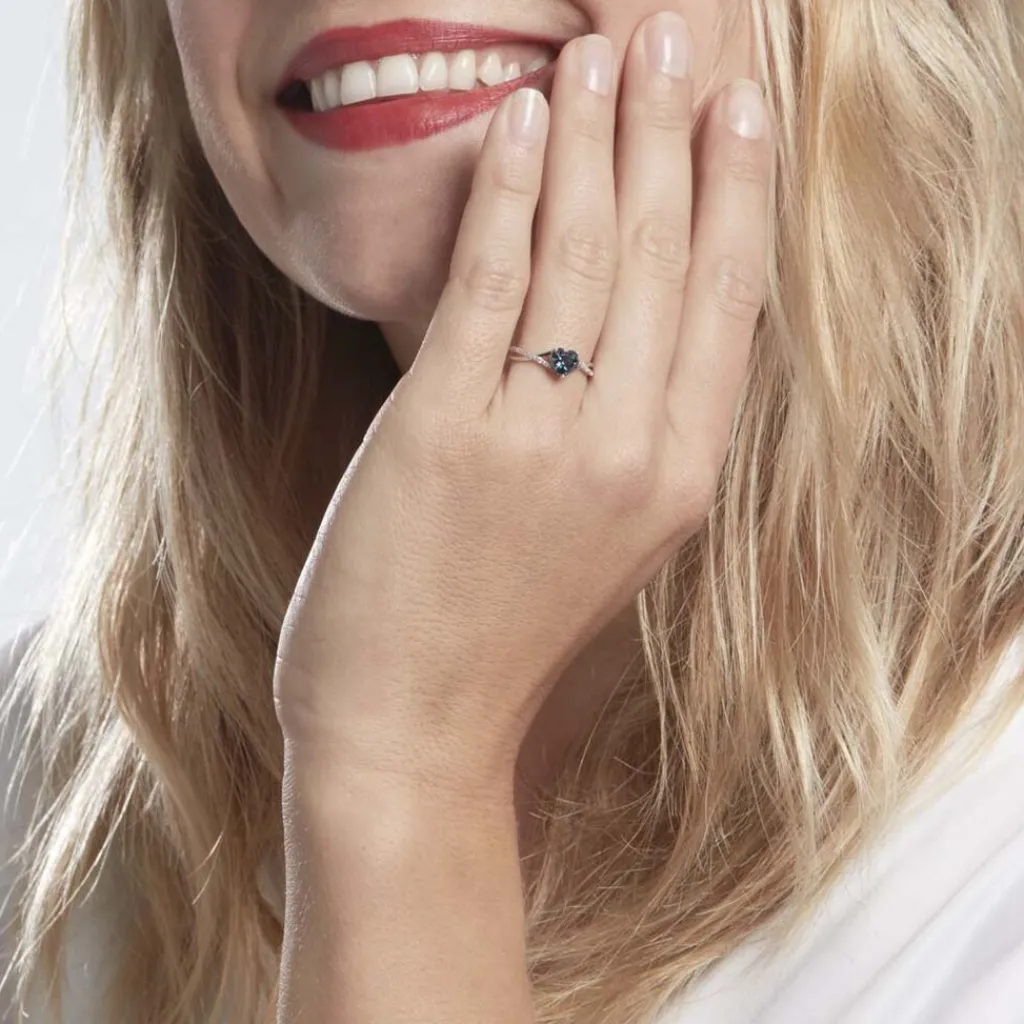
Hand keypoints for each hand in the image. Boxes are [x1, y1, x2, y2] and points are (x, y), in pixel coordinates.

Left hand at [273, 19, 773, 800]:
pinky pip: (489, 283)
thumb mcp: (605, 542)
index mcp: (678, 481)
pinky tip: (519, 122)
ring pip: (584, 255)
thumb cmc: (504, 634)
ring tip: (601, 59)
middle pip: (665, 259)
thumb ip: (636, 437)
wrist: (413, 727)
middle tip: (676, 41)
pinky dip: (508, 193)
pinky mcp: (442, 428)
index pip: (725, 306)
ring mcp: (536, 438)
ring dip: (594, 142)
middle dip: (671, 135)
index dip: (736, 195)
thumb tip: (643, 325)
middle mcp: (626, 452)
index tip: (741, 109)